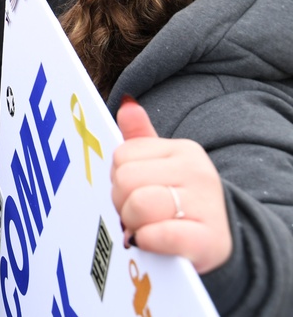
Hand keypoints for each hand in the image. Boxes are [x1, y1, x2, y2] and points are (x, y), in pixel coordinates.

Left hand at [111, 98, 231, 273]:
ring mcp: (204, 204)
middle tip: (137, 214)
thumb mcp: (164, 167)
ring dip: (133, 224)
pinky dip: (147, 241)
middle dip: (122, 202)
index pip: (122, 156)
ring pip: (138, 205)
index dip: (118, 179)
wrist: (227, 241)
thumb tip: (127, 104)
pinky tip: (152, 241)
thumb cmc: (184, 201)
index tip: (134, 192)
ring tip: (146, 228)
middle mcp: (196, 171)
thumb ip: (141, 138)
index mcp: (183, 150)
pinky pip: (158, 234)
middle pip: (125, 179)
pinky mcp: (206, 239)